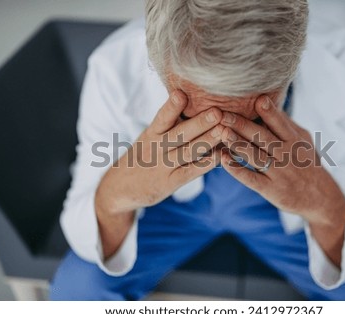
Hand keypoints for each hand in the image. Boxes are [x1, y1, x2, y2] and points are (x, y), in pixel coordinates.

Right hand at [96, 90, 223, 214]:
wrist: (120, 188)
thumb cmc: (143, 155)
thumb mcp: (148, 136)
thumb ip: (167, 121)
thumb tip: (189, 95)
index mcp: (151, 133)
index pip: (162, 117)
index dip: (171, 106)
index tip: (181, 93)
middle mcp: (156, 148)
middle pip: (179, 134)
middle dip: (199, 123)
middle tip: (217, 112)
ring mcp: (164, 166)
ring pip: (188, 152)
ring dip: (208, 141)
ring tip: (224, 131)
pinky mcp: (170, 182)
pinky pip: (191, 172)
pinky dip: (206, 164)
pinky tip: (220, 155)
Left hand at [219, 96, 344, 265]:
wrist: (320, 198)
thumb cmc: (307, 164)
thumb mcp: (304, 142)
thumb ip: (286, 125)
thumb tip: (269, 104)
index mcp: (295, 140)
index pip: (280, 124)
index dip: (269, 112)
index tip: (257, 99)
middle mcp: (286, 155)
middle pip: (262, 137)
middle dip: (242, 125)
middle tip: (223, 114)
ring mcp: (278, 172)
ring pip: (255, 156)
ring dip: (237, 144)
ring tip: (221, 132)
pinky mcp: (270, 189)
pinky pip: (251, 178)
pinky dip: (237, 169)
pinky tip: (224, 159)